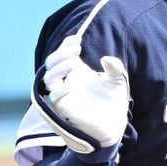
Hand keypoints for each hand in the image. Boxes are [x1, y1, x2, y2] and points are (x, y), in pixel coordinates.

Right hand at [34, 37, 129, 155]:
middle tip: (75, 49)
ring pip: (48, 79)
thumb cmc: (113, 102)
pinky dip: (59, 90)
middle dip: (60, 54)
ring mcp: (64, 95)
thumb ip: (114, 67)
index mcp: (77, 72)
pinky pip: (54, 98)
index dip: (66, 45)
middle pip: (52, 63)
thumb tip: (105, 59)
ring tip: (73, 61)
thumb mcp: (118, 80)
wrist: (115, 125)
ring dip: (57, 68)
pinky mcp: (65, 110)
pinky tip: (70, 83)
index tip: (77, 40)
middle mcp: (67, 81)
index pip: (63, 54)